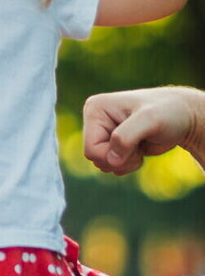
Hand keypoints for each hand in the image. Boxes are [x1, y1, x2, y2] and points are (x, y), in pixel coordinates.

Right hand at [82, 86, 204, 174]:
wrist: (185, 117)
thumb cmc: (170, 112)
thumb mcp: (150, 120)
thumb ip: (126, 137)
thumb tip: (111, 161)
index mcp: (95, 109)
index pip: (90, 149)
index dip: (113, 155)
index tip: (136, 143)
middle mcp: (95, 120)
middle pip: (95, 159)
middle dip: (120, 159)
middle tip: (140, 145)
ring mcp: (103, 132)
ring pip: (102, 164)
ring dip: (125, 162)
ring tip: (140, 146)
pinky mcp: (112, 143)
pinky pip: (111, 165)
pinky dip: (127, 164)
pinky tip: (140, 150)